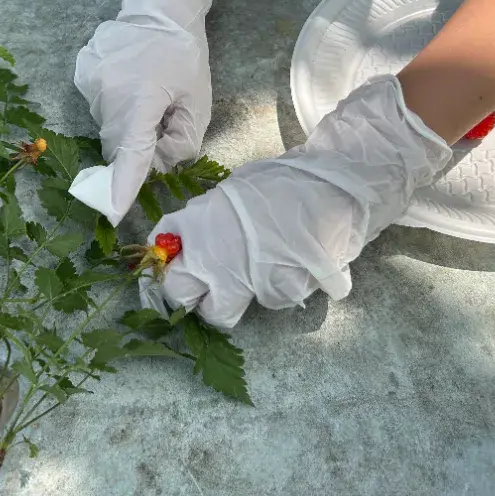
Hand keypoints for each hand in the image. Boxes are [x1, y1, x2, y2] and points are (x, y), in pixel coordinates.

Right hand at [69, 0, 233, 225]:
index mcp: (141, 100)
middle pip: (118, 144)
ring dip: (126, 123)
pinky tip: (131, 78)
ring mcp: (90, 81)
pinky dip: (115, 103)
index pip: (129, 153)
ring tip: (147, 91)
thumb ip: (181, 141)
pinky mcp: (81, 72)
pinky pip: (98, 104)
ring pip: (107, 125)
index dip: (122, 185)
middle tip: (159, 123)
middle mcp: (108, 93)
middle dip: (136, 147)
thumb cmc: (184, 54)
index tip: (112, 211)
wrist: (158, 7)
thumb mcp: (198, 102)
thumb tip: (156, 163)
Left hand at [138, 75, 452, 327]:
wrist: (334, 184)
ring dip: (232, 301)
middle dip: (188, 297)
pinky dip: (275, 292)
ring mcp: (243, 276)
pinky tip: (290, 268)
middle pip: (179, 294)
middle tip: (206, 288)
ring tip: (256, 275)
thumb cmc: (286, 182)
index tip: (167, 272)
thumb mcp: (236, 192)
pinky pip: (264, 303)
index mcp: (200, 220)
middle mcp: (213, 253)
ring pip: (219, 313)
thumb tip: (195, 242)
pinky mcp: (276, 293)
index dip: (161, 267)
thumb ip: (212, 219)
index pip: (160, 252)